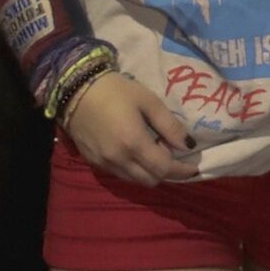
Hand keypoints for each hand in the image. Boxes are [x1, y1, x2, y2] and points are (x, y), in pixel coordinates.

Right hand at [62, 72, 199, 185]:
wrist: (74, 90)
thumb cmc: (115, 91)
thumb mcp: (148, 101)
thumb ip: (169, 125)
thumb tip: (188, 145)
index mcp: (133, 144)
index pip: (164, 169)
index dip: (182, 171)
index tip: (194, 166)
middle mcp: (118, 160)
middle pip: (150, 181)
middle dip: (167, 172)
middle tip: (172, 154)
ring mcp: (104, 164)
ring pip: (135, 181)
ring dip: (149, 172)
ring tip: (154, 151)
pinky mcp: (93, 163)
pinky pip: (120, 175)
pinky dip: (133, 170)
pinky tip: (135, 152)